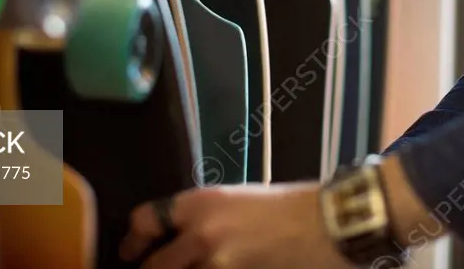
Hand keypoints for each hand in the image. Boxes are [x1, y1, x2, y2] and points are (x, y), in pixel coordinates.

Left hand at [119, 182, 354, 268]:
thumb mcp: (240, 200)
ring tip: (200, 267)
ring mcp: (219, 265)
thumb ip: (205, 220)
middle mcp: (202, 234)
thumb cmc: (292, 207)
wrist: (333, 223)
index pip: (146, 219)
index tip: (130, 252)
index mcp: (201, 203)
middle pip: (154, 267)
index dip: (133, 240)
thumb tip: (180, 240)